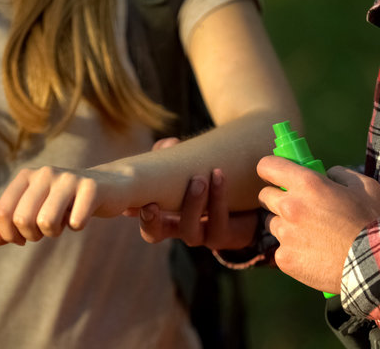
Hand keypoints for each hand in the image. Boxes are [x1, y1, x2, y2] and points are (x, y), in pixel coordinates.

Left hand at [0, 166, 133, 245]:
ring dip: (54, 232)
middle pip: (23, 219)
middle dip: (33, 235)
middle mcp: (45, 173)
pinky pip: (76, 222)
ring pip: (47, 222)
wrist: (110, 186)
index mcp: (27, 176)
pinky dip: (78, 226)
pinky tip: (82, 216)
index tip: (22, 239)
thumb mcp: (37, 209)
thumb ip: (12, 224)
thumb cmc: (68, 201)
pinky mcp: (91, 187)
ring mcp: (69, 178)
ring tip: (62, 224)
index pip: (2, 212)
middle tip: (46, 231)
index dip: (9, 233)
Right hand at [123, 137, 257, 249]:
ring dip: (192, 203)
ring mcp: (200, 236)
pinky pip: (218, 222)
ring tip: (199, 179)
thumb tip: (168, 144)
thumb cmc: (210, 182)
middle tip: (151, 203)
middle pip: (153, 234)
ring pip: (189, 230)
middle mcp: (177, 228)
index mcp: (164, 215)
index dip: (135, 212)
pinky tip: (219, 176)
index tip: (130, 202)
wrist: (249, 203)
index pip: (140, 218)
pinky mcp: (223, 236)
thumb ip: (174, 154)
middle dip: (151, 221)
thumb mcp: (189, 167)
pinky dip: (217, 198)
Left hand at [256, 156, 379, 293]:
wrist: (375, 266)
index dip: (270, 169)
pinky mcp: (284, 258)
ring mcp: (285, 234)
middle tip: (297, 207)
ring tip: (312, 235)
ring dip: (286, 226)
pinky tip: (314, 255)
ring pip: (273, 224)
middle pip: (265, 196)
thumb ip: (340, 174)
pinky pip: (281, 249)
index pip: (267, 166)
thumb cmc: (372, 223)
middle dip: (278, 198)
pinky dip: (293, 251)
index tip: (275, 175)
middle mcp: (289, 206)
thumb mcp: (364, 187)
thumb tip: (325, 174)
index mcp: (307, 184)